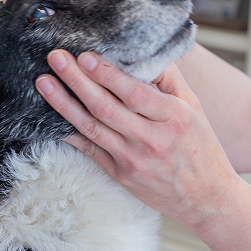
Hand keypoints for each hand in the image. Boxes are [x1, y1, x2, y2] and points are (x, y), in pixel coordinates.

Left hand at [34, 49, 243, 231]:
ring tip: (44, 82)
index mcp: (174, 118)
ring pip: (90, 127)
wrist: (206, 199)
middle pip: (105, 107)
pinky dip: (68, 132)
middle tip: (56, 58)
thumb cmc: (202, 149)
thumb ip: (170, 80)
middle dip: (76, 80)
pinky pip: (88, 149)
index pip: (134, 92)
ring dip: (63, 103)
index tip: (85, 55)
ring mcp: (133, 159)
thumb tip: (143, 52)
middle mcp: (152, 139)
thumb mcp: (195, 109)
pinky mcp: (120, 174)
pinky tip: (49, 117)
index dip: (107, 74)